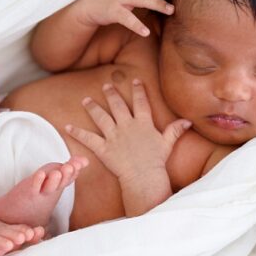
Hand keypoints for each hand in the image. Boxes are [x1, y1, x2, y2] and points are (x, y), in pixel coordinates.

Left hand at [64, 79, 190, 181]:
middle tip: (106, 85)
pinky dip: (77, 132)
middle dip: (111, 93)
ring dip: (92, 107)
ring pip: (101, 117)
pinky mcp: (103, 148)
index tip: (135, 80)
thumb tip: (187, 121)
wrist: (144, 175)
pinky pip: (88, 138)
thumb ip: (175, 130)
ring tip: (86, 100)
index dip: (138, 90)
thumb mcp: (168, 143)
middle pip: (117, 105)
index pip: (141, 102)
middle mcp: (127, 126)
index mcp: (143, 123)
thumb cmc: (157, 161)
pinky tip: (67, 126)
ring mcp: (114, 136)